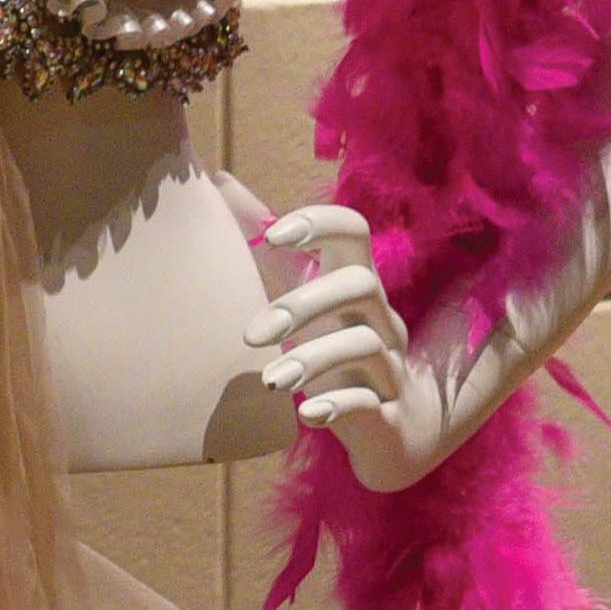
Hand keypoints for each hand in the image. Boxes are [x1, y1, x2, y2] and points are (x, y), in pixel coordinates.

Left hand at [244, 203, 451, 492]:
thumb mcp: (296, 292)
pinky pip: (373, 405)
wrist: (393, 429)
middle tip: (251, 334)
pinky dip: (339, 407)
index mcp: (356, 282)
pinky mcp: (389, 417)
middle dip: (304, 303)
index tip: (271, 236)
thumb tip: (218, 179)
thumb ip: (261, 244)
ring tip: (270, 380)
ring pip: (366, 346)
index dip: (320, 222)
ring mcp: (390, 368)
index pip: (354, 231)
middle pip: (362, 285)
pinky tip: (306, 414)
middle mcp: (381, 319)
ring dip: (313, 359)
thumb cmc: (331, 346)